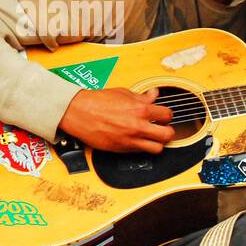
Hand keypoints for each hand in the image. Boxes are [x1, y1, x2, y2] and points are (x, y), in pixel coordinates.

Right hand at [58, 88, 174, 153]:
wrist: (77, 112)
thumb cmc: (97, 101)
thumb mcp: (123, 93)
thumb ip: (142, 96)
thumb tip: (154, 94)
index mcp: (141, 109)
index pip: (167, 115)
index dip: (166, 115)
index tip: (163, 115)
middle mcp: (138, 126)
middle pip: (168, 135)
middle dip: (168, 131)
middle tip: (162, 128)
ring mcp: (131, 139)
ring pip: (157, 148)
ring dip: (157, 143)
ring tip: (153, 137)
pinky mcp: (122, 148)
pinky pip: (141, 152)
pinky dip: (143, 147)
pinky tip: (138, 140)